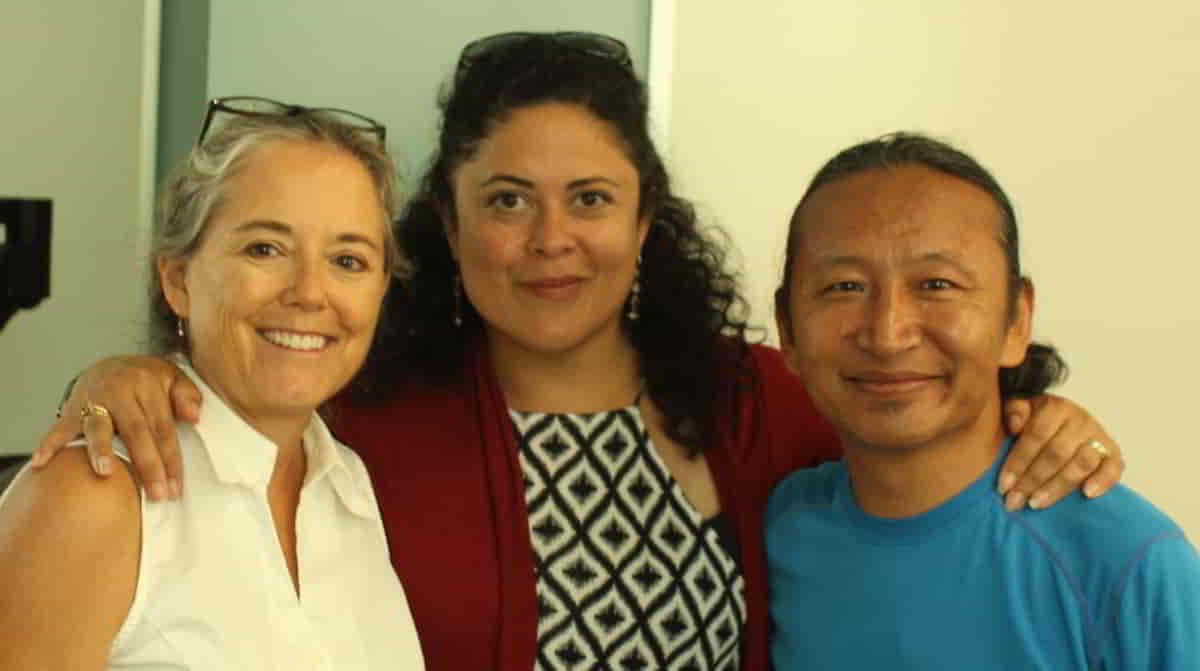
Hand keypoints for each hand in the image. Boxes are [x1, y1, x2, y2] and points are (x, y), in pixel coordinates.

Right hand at [33, 355, 201, 501]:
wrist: (110, 365)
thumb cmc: (146, 380)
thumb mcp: (173, 377)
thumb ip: (187, 396)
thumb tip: (194, 417)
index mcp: (147, 384)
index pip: (163, 427)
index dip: (171, 458)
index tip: (176, 486)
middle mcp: (120, 391)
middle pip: (136, 432)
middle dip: (148, 465)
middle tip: (157, 494)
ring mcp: (94, 400)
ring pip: (99, 427)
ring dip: (100, 451)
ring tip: (105, 473)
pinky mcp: (72, 408)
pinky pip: (59, 428)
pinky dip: (49, 445)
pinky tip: (40, 463)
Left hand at [998, 393, 1123, 510]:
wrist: (1064, 417)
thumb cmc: (1036, 417)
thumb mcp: (1021, 406)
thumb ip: (1014, 410)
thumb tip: (1014, 425)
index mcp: (1055, 407)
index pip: (1036, 436)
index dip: (1018, 462)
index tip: (1003, 485)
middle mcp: (1080, 421)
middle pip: (1056, 454)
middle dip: (1032, 480)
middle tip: (1014, 501)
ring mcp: (1099, 437)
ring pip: (1081, 464)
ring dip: (1058, 487)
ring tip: (1036, 503)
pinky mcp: (1113, 453)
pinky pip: (1113, 468)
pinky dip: (1103, 481)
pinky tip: (1087, 494)